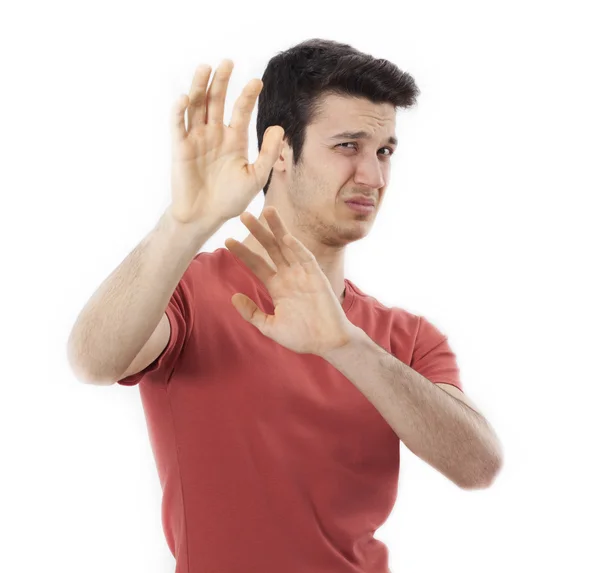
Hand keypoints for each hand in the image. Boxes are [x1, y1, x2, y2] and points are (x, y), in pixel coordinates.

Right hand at [169, 60, 284, 226]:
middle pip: (217, 101)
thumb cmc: (230, 200)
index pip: (240, 111)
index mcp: (234, 140)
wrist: (204, 217)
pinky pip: (178, 124)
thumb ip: (268, 153)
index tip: (257, 81)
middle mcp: (215, 134)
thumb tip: (278, 127)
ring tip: (206, 67)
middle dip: (222, 82)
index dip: (248, 96)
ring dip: (199, 87)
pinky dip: (179, 110)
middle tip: (228, 62)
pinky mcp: (179, 147)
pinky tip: (184, 97)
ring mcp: (196, 138)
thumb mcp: (255, 177)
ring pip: (196, 106)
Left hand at [224, 207, 357, 356]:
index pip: (257, 264)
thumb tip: (234, 297)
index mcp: (277, 287)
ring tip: (267, 210)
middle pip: (271, 249)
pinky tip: (286, 237)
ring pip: (288, 247)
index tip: (227, 240)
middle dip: (258, 231)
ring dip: (278, 229)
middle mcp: (289, 276)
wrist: (327, 343)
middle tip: (244, 215)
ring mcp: (303, 274)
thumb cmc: (301, 337)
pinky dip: (297, 247)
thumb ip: (252, 313)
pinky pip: (306, 258)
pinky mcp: (317, 277)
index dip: (243, 253)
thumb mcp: (270, 327)